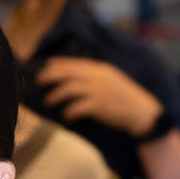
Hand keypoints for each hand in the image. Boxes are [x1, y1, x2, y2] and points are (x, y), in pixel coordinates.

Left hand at [37, 56, 163, 136]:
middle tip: (38, 81)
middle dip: (51, 75)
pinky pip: (79, 106)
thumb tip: (75, 79)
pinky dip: (70, 110)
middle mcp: (98, 77)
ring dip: (57, 94)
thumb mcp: (110, 81)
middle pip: (69, 72)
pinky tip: (65, 115)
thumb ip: (94, 78)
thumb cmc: (123, 99)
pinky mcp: (100, 106)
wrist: (140, 111)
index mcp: (100, 69)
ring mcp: (99, 91)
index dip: (59, 63)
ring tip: (48, 101)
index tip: (45, 65)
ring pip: (71, 88)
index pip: (75, 63)